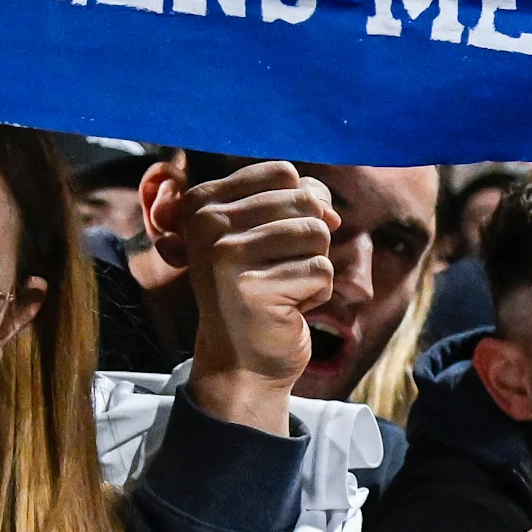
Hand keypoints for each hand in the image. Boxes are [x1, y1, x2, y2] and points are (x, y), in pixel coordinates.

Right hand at [159, 161, 335, 432]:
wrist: (242, 359)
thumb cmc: (261, 288)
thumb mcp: (270, 232)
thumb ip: (299, 200)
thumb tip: (328, 211)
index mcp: (202, 201)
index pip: (283, 172)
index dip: (301, 206)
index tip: (274, 241)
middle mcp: (207, 224)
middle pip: (304, 201)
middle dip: (310, 240)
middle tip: (279, 270)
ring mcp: (225, 256)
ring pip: (317, 234)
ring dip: (314, 266)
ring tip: (283, 287)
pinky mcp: (254, 289)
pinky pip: (323, 271)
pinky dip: (317, 293)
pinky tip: (287, 308)